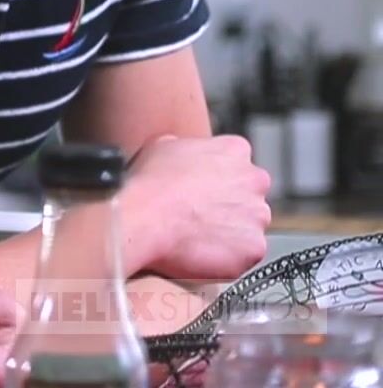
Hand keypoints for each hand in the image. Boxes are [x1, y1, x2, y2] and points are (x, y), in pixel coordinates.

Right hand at [124, 134, 270, 282]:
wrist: (144, 218)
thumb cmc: (149, 183)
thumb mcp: (161, 145)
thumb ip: (187, 148)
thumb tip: (184, 156)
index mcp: (235, 150)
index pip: (237, 164)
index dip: (216, 179)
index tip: (200, 189)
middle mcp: (254, 181)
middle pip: (248, 197)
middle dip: (227, 207)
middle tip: (197, 215)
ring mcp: (258, 216)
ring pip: (247, 227)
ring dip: (228, 233)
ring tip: (194, 235)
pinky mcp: (254, 248)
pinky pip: (243, 255)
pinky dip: (226, 257)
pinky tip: (200, 251)